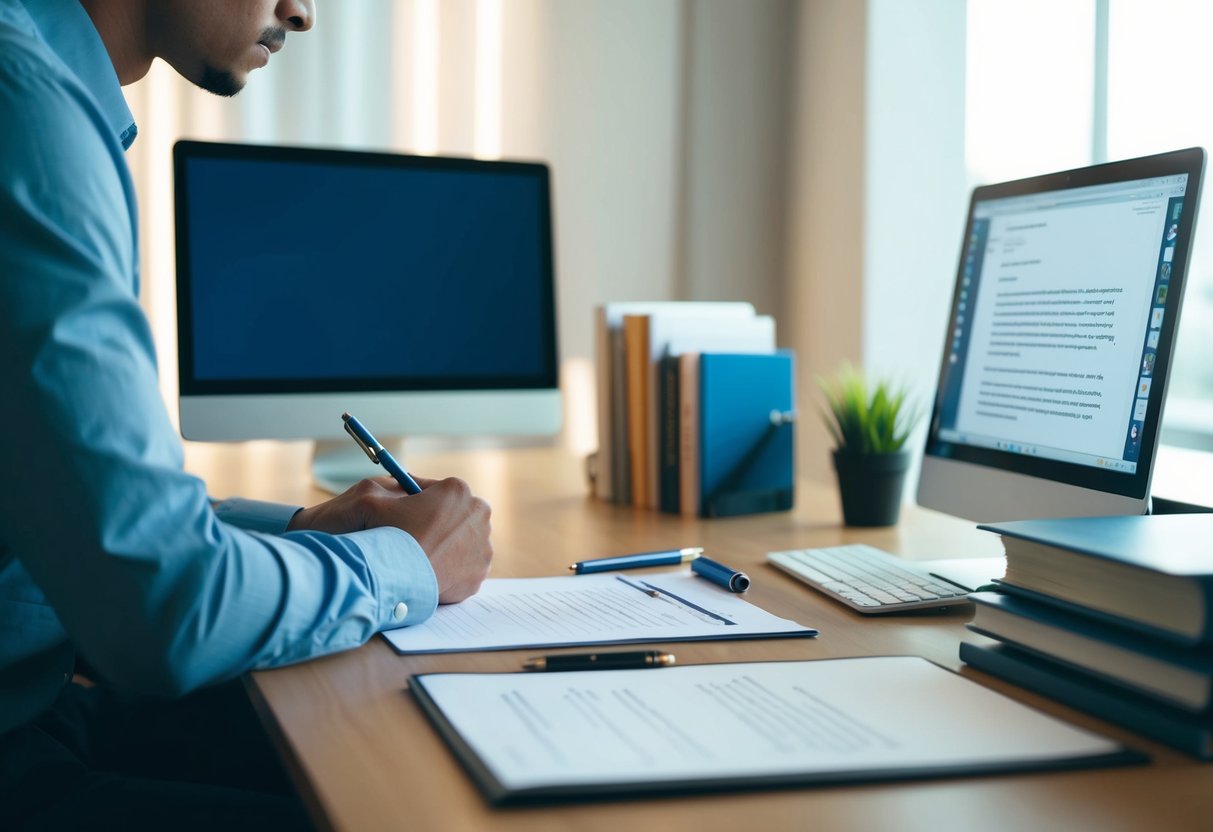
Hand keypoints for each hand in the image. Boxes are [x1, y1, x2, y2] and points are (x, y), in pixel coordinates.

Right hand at [288, 476, 491, 603]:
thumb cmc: (387, 535)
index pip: (438, 491)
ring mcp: (484, 546)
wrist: (395, 578)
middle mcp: (479, 514)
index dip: (419, 501)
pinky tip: (429, 572)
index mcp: (458, 490)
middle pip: (455, 516)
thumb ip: (394, 485)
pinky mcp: (480, 573)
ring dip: (447, 547)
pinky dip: (450, 570)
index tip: (406, 511)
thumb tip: (404, 481)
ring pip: (462, 543)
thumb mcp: (378, 499)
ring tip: (421, 555)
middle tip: (415, 536)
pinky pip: (464, 569)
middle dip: (438, 523)